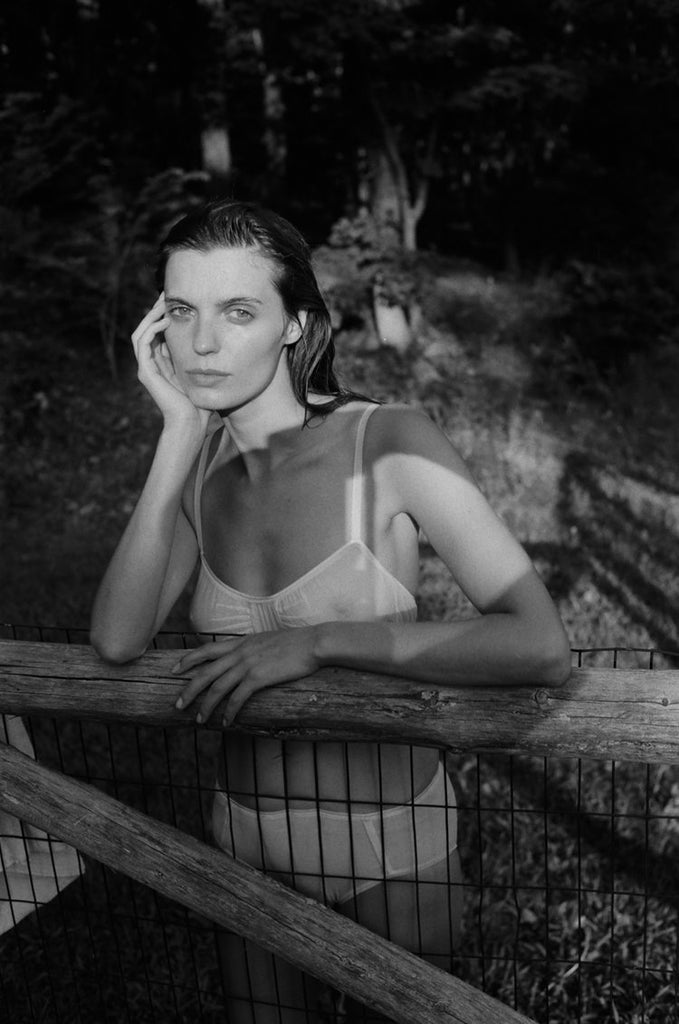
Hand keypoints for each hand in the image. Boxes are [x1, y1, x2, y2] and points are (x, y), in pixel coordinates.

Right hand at [131, 293, 209, 433]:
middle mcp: (151, 364)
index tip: (175, 301)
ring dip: (150, 316)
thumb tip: (214, 341)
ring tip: (163, 304)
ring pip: (140, 333)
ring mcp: (146, 369)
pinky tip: (165, 322)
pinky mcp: (145, 373)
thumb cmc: (199, 402)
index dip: (162, 315)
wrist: (191, 423)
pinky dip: (151, 330)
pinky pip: (142, 344)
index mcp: (162, 363)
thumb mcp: (200, 373)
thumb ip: (200, 359)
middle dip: (155, 311)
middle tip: (166, 295)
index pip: (156, 332)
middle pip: (146, 329)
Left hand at [172, 629, 320, 725]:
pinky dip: (229, 711)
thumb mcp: (268, 640)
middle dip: (188, 689)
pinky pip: (238, 698)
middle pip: (205, 671)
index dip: (188, 659)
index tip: (175, 669)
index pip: (207, 649)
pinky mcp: (259, 677)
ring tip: (199, 720)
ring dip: (206, 706)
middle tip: (177, 705)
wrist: (314, 642)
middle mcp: (240, 652)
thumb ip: (253, 648)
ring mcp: (248, 664)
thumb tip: (246, 658)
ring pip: (217, 687)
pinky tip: (226, 722)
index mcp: (241, 642)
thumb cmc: (296, 643)